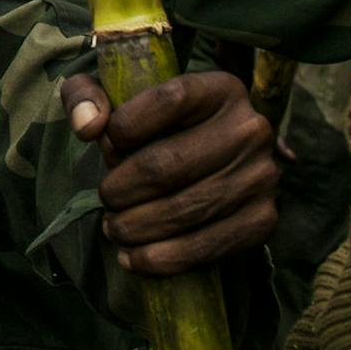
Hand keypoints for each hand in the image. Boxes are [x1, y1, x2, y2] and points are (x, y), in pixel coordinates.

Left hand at [64, 69, 278, 275]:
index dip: (124, 127)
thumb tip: (88, 127)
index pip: (169, 100)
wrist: (211, 160)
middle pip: (169, 165)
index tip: (105, 145)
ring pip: (184, 210)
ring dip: (136, 227)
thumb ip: (87, 96)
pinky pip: (206, 247)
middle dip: (122, 189)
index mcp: (221, 89)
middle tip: (105, 198)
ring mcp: (262, 177)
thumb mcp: (117, 96)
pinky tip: (133, 258)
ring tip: (113, 228)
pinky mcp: (263, 221)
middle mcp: (250, 130)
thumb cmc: (155, 126)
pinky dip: (162, 259)